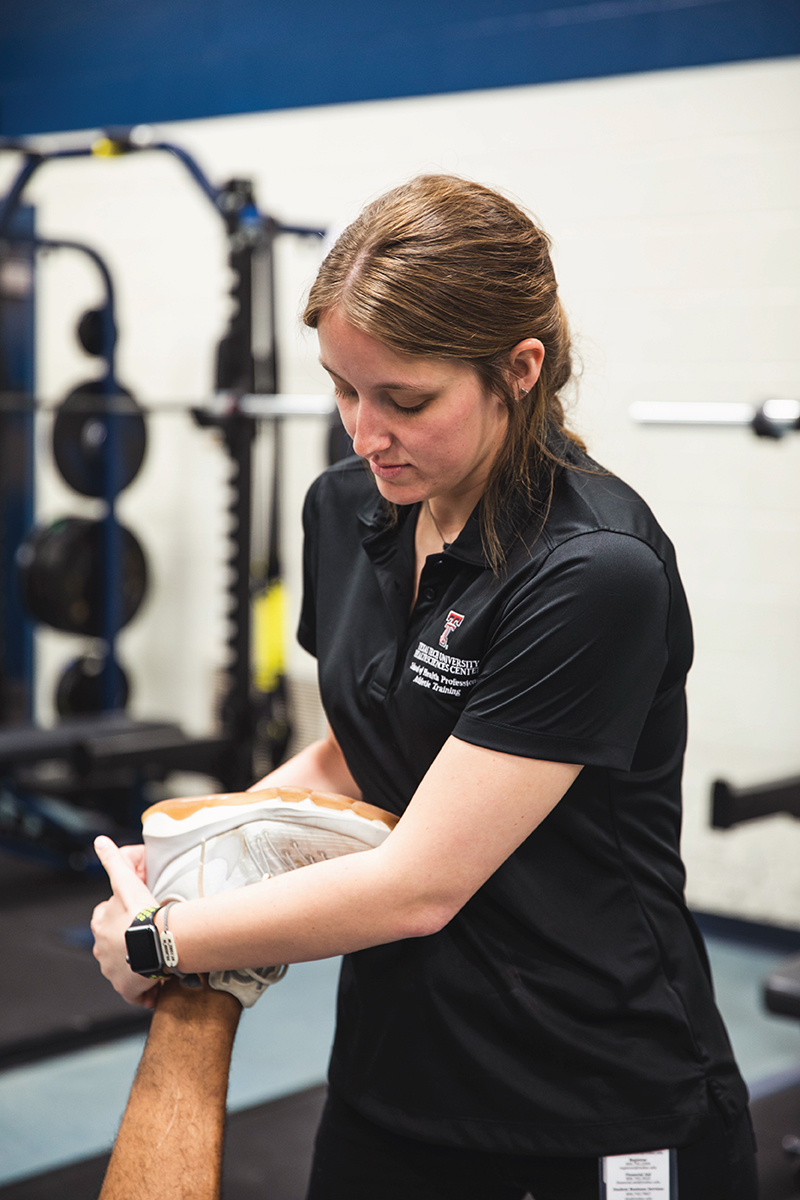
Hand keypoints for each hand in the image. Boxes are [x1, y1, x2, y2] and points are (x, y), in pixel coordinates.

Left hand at [91, 836, 159, 1007]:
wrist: (155, 945)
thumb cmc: (142, 915)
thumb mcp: (126, 882)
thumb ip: (114, 861)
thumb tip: (100, 841)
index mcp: (100, 923)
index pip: (106, 915)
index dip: (121, 912)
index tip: (136, 913)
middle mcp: (101, 948)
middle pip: (114, 941)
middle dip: (128, 939)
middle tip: (150, 935)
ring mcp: (112, 969)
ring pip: (125, 964)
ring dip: (137, 962)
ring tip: (157, 957)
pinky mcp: (126, 988)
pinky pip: (135, 991)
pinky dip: (144, 989)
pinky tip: (157, 985)